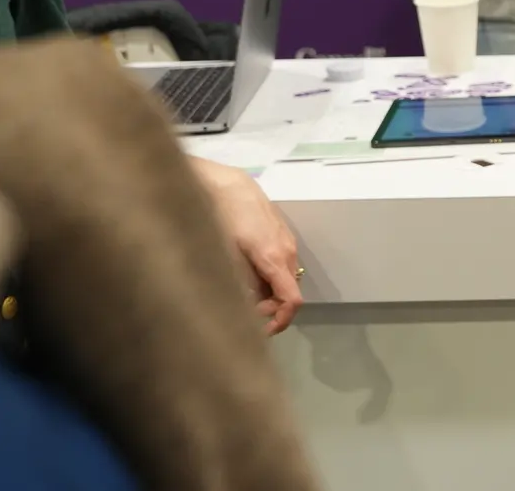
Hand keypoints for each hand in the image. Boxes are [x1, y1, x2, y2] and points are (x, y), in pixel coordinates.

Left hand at [190, 157, 302, 334]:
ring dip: (269, 292)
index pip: (292, 301)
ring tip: (241, 293)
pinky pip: (280, 264)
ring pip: (285, 278)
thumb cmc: (222, 217)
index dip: (280, 321)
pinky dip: (269, 277)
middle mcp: (288, 252)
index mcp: (275, 260)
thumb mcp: (226, 256)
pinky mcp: (279, 233)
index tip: (260, 331)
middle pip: (289, 292)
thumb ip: (241, 284)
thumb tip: (247, 306)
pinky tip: (246, 272)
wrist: (226, 183)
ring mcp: (286, 241)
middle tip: (243, 312)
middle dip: (270, 308)